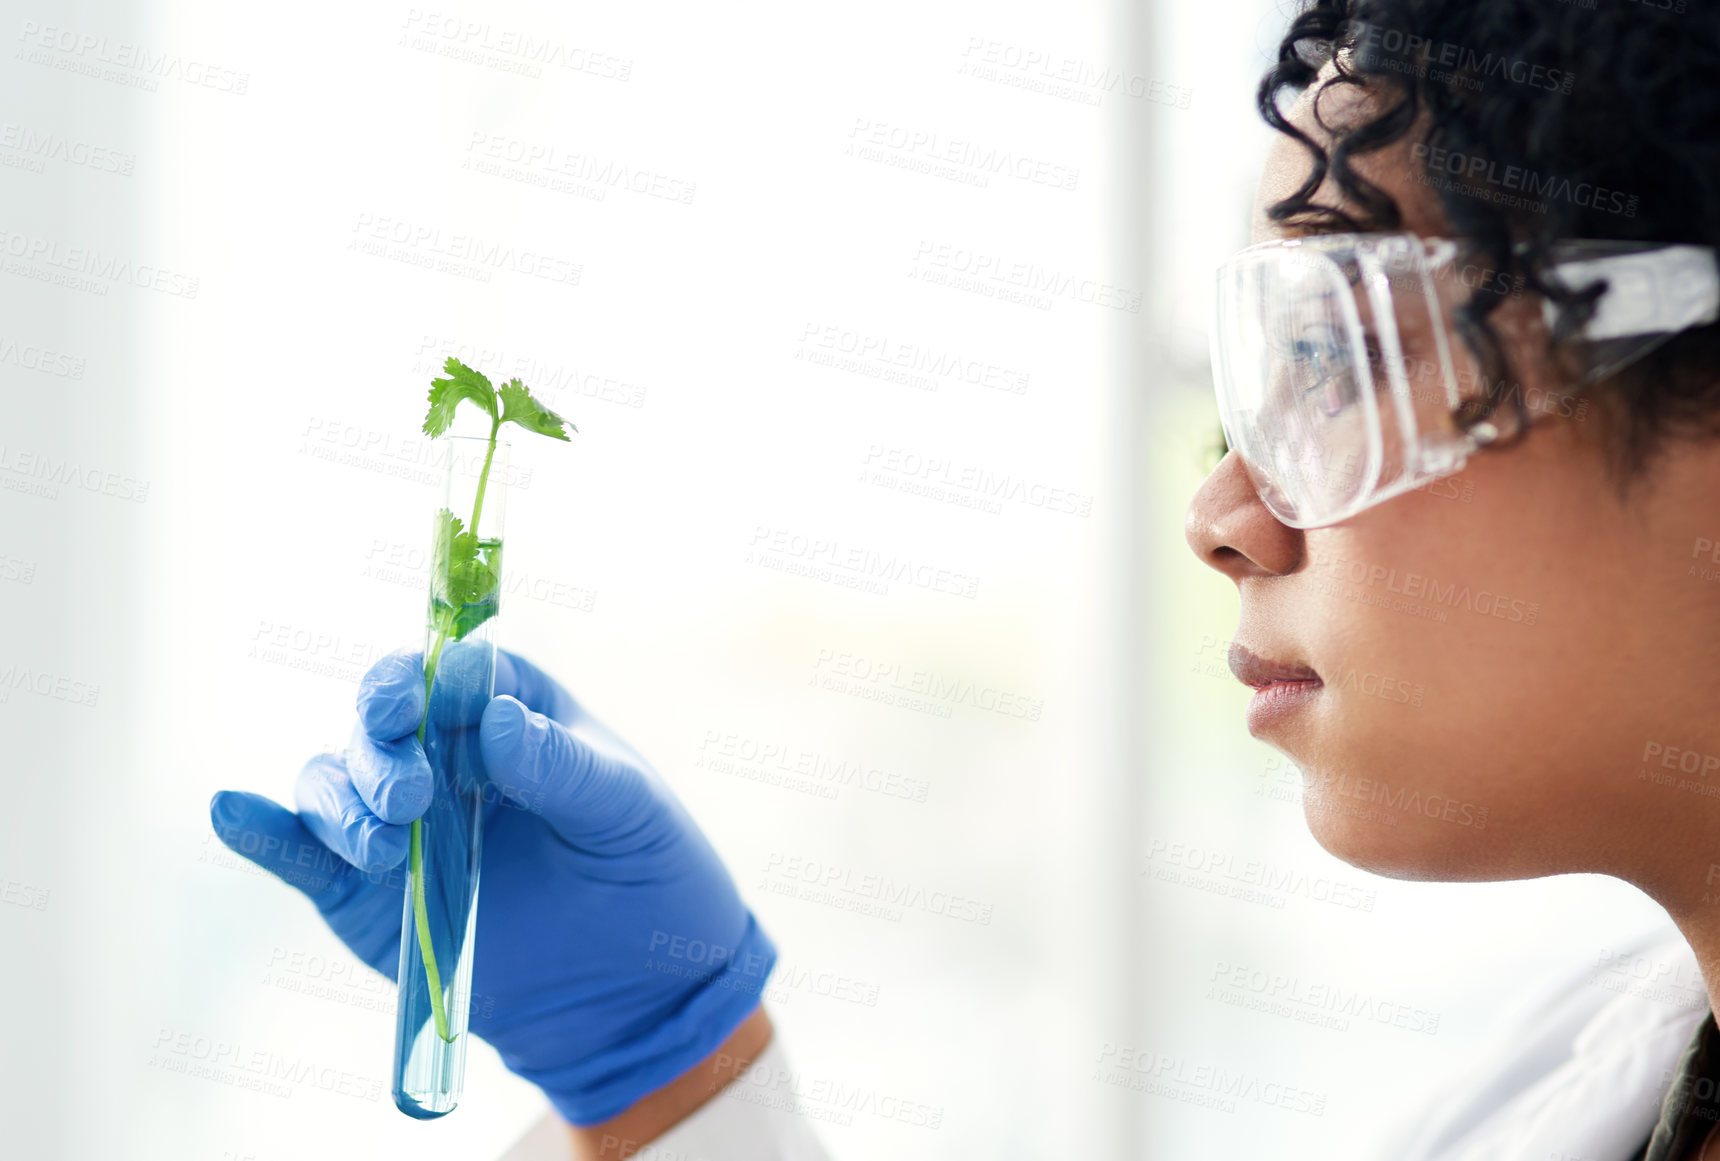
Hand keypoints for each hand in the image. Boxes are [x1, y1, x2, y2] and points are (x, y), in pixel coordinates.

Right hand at [209, 647, 775, 1126]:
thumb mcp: (627, 813)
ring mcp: (400, 822)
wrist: (636, 992)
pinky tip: (234, 812)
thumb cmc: (648, 875)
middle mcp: (445, 753)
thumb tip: (495, 718)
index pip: (452, 669)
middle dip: (382, 746)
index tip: (417, 705)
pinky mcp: (365, 893)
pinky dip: (265, 833)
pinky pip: (303, 855)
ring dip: (344, 803)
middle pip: (380, 720)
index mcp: (513, 710)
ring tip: (390, 846)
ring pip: (335, 782)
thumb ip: (563, 767)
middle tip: (414, 796)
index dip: (424, 677)